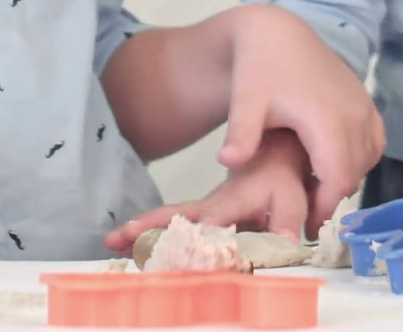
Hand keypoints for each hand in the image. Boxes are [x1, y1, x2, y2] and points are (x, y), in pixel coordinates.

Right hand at [105, 129, 312, 253]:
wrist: (274, 154)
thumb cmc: (282, 179)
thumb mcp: (292, 199)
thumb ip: (286, 221)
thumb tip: (283, 244)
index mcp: (232, 201)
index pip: (210, 221)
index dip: (196, 234)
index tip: (177, 248)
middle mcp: (211, 205)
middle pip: (174, 216)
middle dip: (146, 227)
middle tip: (117, 237)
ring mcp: (203, 210)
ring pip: (167, 219)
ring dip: (139, 230)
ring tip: (111, 242)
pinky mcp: (202, 216)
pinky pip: (173, 225)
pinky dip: (149, 233)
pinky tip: (129, 247)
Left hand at [216, 4, 382, 232]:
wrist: (275, 31)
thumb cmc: (258, 68)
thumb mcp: (246, 101)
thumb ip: (242, 133)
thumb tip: (228, 162)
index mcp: (328, 119)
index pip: (339, 179)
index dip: (324, 207)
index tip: (303, 227)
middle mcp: (354, 113)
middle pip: (354, 173)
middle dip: (332, 197)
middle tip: (303, 213)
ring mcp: (364, 105)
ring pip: (367, 159)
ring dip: (345, 177)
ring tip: (313, 188)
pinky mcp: (366, 100)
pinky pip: (374, 140)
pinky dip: (359, 157)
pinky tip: (330, 162)